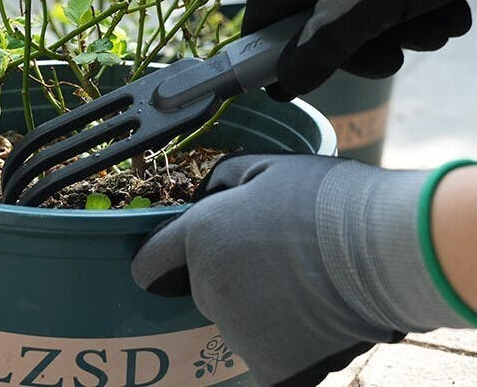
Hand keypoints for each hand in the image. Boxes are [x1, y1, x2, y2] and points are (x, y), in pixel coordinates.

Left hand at [131, 154, 468, 385]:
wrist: (386, 250)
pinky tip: (316, 320)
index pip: (150, 264)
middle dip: (230, 278)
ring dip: (261, 312)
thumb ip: (222, 181)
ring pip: (238, 324)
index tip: (176, 263)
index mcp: (200, 237)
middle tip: (277, 263)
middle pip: (203, 290)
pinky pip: (269, 358)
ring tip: (307, 289)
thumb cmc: (327, 201)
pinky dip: (287, 346)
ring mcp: (238, 331)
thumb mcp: (267, 168)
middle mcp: (208, 286)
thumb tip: (204, 194)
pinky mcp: (272, 368)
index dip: (163, 261)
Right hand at [243, 0, 476, 99]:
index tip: (287, 83)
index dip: (270, 48)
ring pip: (368, 23)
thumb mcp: (367, 3)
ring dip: (403, 35)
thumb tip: (286, 84)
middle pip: (321, 25)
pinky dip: (427, 20)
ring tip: (432, 22)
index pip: (265, 8)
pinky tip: (450, 7)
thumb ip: (322, 47)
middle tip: (387, 58)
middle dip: (359, 48)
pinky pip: (402, 10)